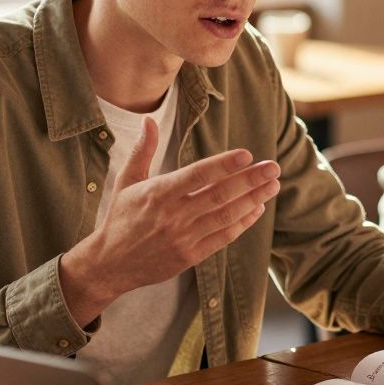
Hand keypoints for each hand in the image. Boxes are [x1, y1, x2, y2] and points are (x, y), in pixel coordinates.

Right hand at [68, 118, 280, 297]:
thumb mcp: (126, 181)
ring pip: (226, 216)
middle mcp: (173, 215)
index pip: (198, 175)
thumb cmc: (120, 218)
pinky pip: (223, 237)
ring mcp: (183, 238)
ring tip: (272, 185)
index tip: (247, 155)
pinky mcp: (190, 257)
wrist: (109, 264)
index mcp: (158, 193)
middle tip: (274, 167)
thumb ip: (142, 150)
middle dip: (250, 180)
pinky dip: (243, 223)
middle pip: (219, 195)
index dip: (224, 164)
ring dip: (253, 200)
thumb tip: (148, 120)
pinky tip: (257, 208)